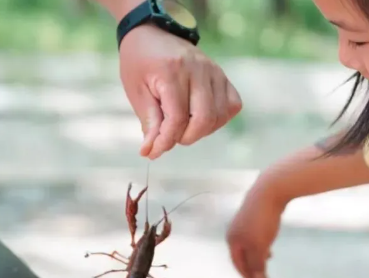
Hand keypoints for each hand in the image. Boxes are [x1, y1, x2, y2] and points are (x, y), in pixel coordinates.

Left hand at [119, 25, 242, 158]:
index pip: (177, 118)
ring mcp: (215, 71)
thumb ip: (149, 122)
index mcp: (172, 72)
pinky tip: (200, 118)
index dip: (165, 141)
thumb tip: (151, 151)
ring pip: (219, 116)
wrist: (152, 33)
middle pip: (203, 120)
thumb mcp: (136, 91)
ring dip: (200, 131)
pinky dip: (219, 119)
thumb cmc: (140, 63)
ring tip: (182, 126)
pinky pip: (232, 105)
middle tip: (169, 136)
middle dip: (184, 138)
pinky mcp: (223, 76)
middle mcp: (199, 70)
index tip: (152, 153)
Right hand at [226, 182, 286, 277]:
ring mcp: (243, 225)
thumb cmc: (262, 220)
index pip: (240, 266)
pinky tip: (269, 253)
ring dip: (256, 262)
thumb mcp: (260, 245)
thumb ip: (258, 264)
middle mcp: (234, 234)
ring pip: (249, 250)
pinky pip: (255, 240)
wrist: (269, 190)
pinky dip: (260, 250)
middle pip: (243, 259)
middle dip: (253, 274)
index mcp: (233, 241)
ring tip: (265, 272)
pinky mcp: (253, 218)